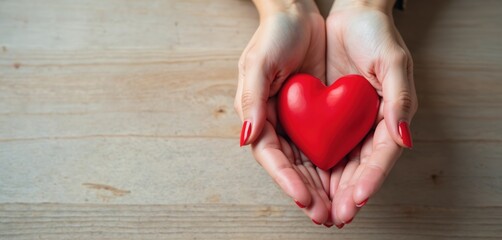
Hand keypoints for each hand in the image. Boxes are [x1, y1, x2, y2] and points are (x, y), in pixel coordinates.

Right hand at [234, 0, 331, 223]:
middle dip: (309, 193)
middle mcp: (277, 123)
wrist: (298, 13)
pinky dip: (336, 166)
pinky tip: (348, 182)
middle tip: (327, 216)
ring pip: (310, 163)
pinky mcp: (317, 115)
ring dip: (324, 188)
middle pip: (292, 167)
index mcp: (259, 115)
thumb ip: (251, 100)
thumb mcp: (257, 63)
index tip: (305, 199)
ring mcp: (298, 121)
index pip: (271, 156)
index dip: (286, 180)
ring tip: (340, 209)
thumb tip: (247, 138)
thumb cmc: (274, 34)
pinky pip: (327, 146)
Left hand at [325, 0, 417, 226]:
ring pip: (338, 164)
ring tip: (317, 210)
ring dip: (328, 189)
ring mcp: (348, 123)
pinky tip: (305, 185)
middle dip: (345, 194)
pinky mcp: (328, 117)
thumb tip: (403, 139)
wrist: (351, 15)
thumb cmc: (376, 34)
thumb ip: (400, 99)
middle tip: (332, 216)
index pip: (381, 156)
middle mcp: (369, 125)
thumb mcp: (394, 62)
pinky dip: (313, 167)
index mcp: (390, 116)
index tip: (356, 200)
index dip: (370, 179)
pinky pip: (320, 147)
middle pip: (358, 168)